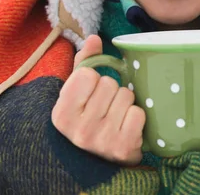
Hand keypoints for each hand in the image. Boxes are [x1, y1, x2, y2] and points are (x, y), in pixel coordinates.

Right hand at [51, 35, 145, 165]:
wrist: (97, 162)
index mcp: (61, 114)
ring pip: (126, 96)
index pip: (87, 74)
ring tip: (115, 116)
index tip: (89, 93)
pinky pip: (138, 113)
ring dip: (124, 102)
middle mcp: (79, 130)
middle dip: (110, 91)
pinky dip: (136, 117)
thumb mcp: (75, 93)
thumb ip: (83, 62)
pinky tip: (126, 126)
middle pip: (109, 84)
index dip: (92, 79)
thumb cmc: (86, 119)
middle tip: (104, 107)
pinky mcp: (124, 147)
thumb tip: (94, 38)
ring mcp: (102, 140)